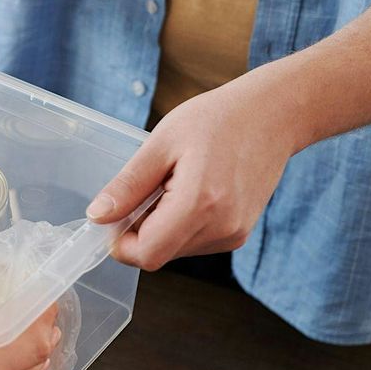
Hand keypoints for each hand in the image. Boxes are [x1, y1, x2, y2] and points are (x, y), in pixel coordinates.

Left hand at [87, 80, 297, 270]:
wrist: (273, 115)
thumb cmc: (217, 119)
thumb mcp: (161, 144)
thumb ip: (128, 185)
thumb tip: (97, 216)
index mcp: (200, 204)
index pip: (146, 254)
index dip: (120, 242)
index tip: (112, 215)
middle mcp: (222, 228)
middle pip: (158, 254)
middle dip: (138, 231)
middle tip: (145, 188)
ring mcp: (234, 234)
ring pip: (174, 250)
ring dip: (158, 227)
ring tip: (173, 183)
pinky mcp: (239, 233)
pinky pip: (193, 242)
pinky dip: (178, 225)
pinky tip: (188, 190)